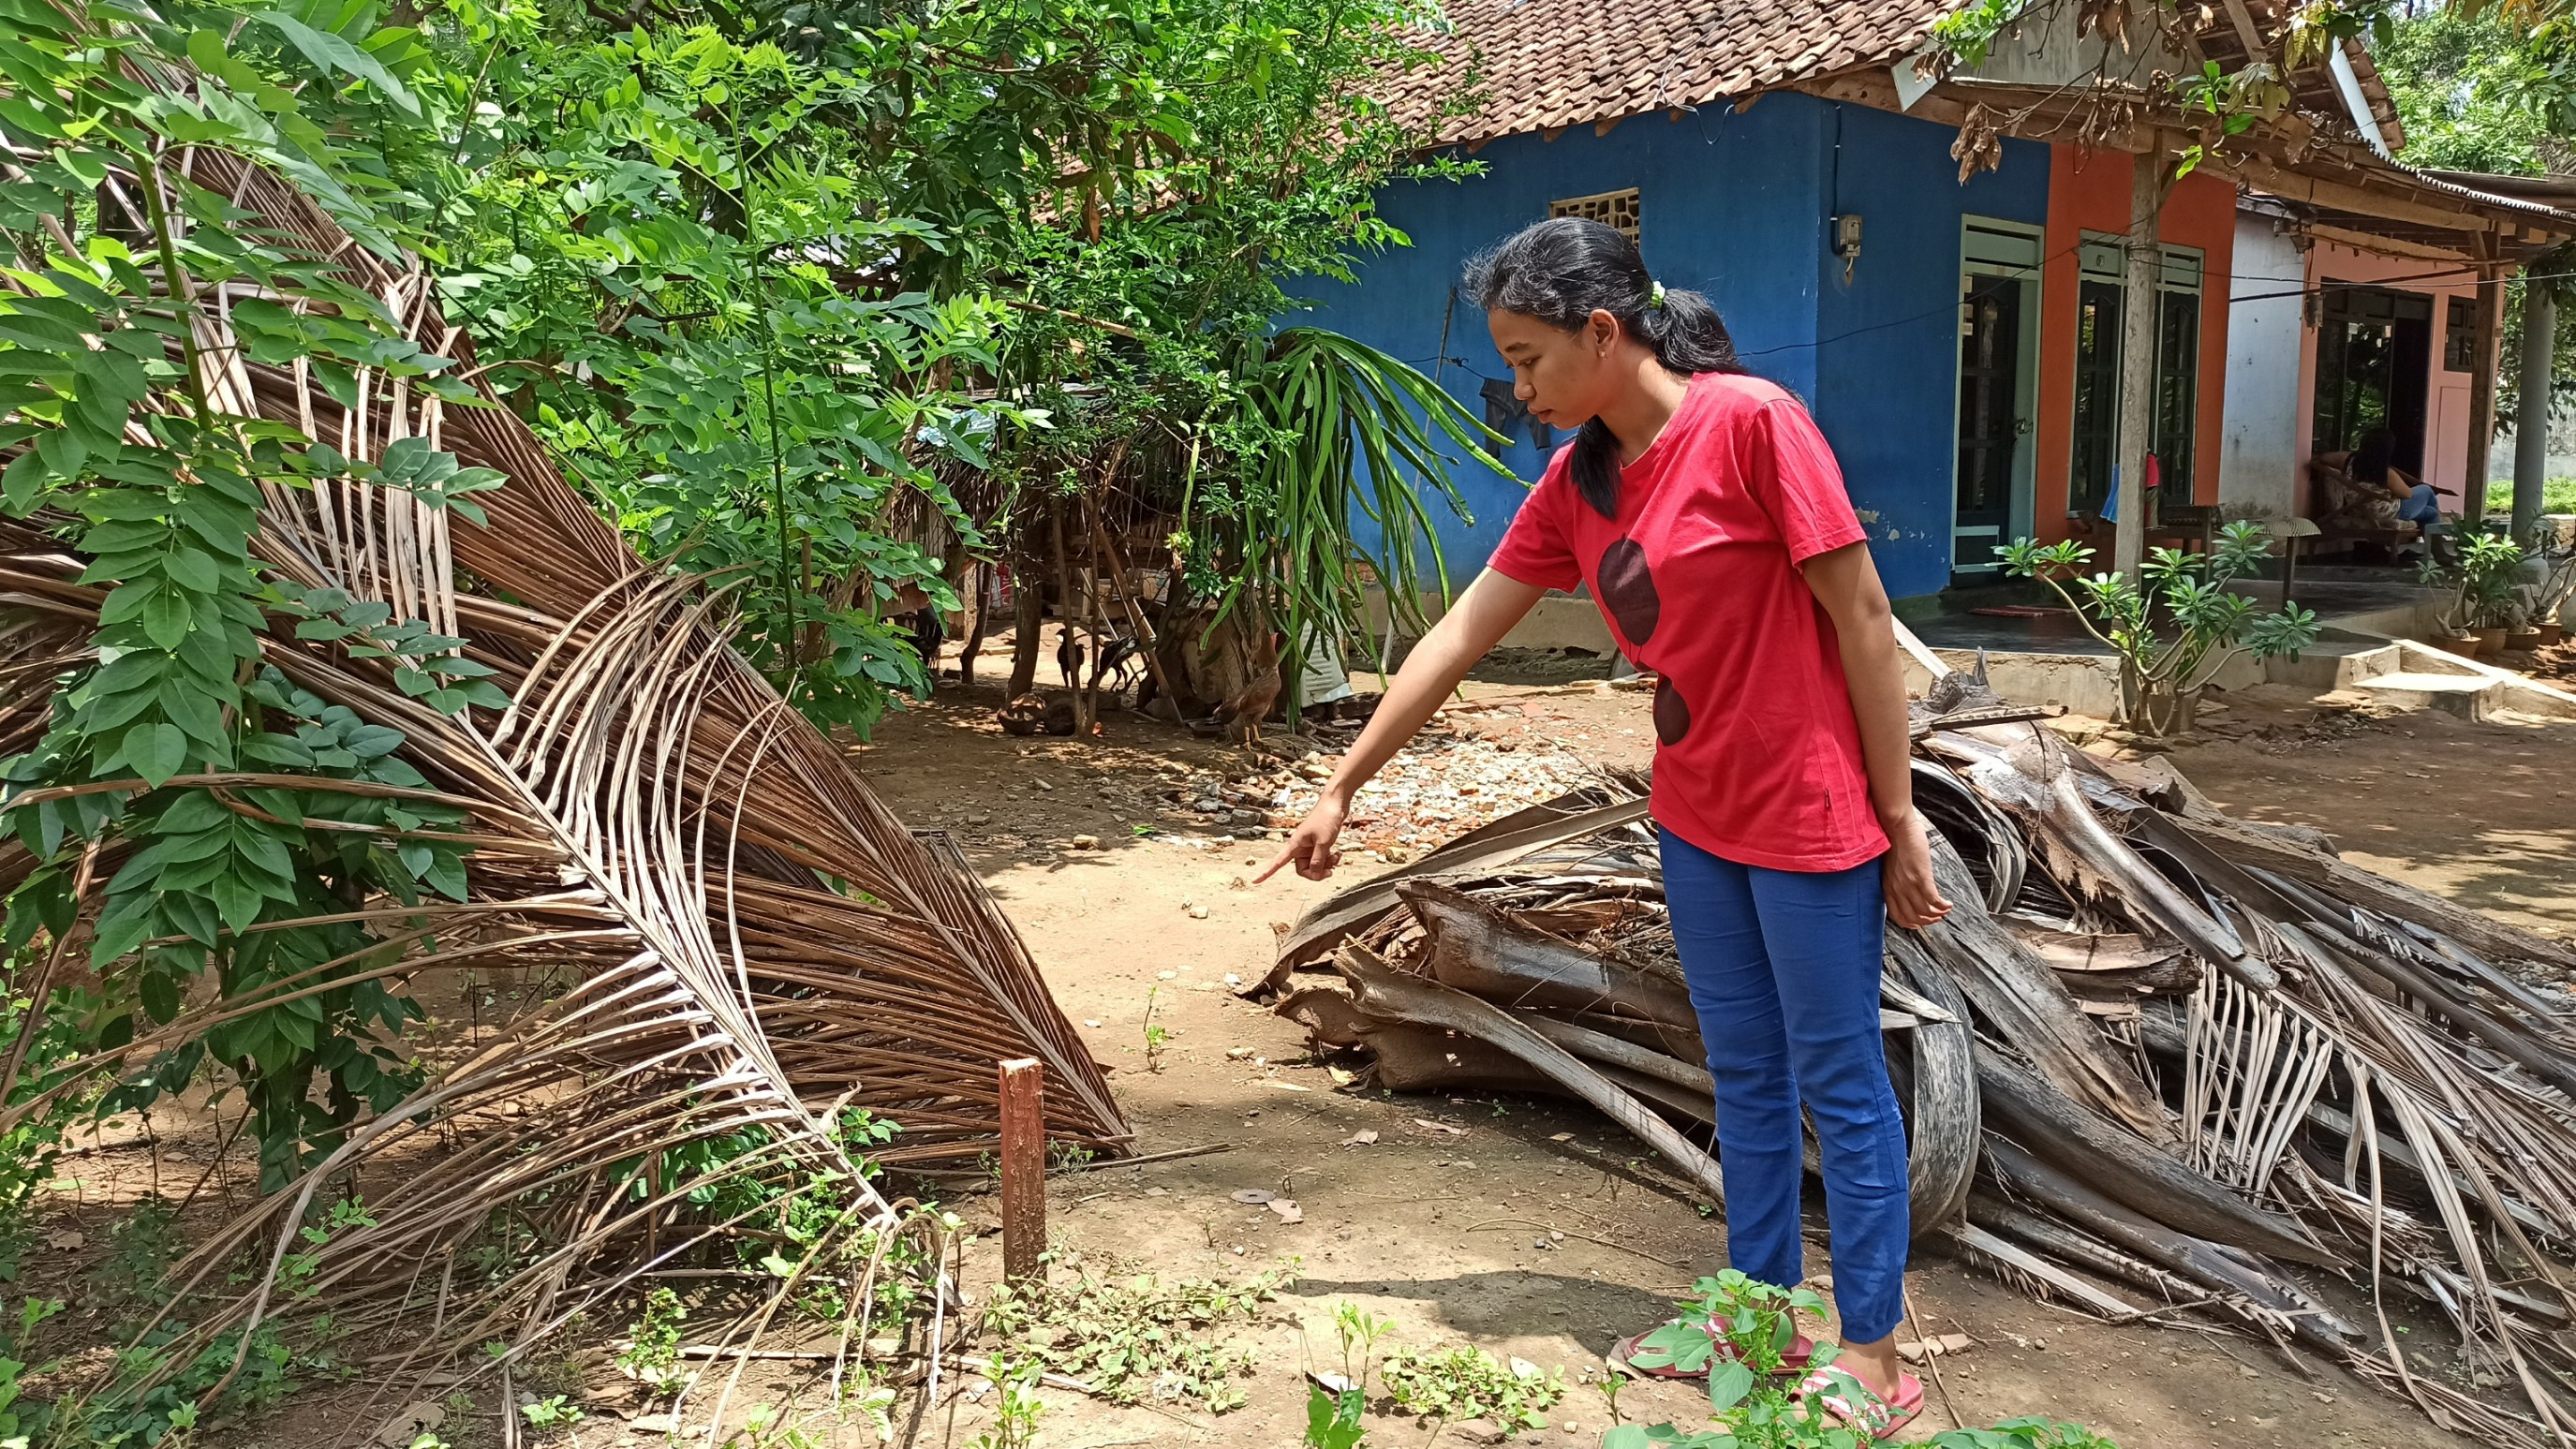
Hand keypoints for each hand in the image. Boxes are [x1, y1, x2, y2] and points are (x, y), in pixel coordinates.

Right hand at [1257, 794, 1347, 882]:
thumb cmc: (1326, 818)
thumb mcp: (1323, 842)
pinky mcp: (1318, 845)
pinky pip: (1322, 859)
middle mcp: (1300, 847)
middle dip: (1316, 873)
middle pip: (1303, 870)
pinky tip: (1338, 853)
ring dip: (1326, 865)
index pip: (1277, 862)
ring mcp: (1309, 847)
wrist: (1335, 803)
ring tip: (1336, 856)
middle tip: (1330, 871)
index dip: (1266, 872)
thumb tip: (1314, 875)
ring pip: (1314, 865)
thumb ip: (1317, 860)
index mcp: (1294, 845)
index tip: (1255, 881)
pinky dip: (1330, 859)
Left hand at [1880, 809, 1952, 928]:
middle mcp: (1896, 889)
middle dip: (1928, 921)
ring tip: (1945, 910)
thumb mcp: (1890, 868)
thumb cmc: (1894, 843)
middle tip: (1938, 917)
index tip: (1921, 923)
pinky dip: (1943, 906)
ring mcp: (1908, 884)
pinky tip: (1949, 904)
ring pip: (1925, 912)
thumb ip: (1896, 881)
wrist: (1895, 826)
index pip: (1897, 916)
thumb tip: (1907, 890)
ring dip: (1938, 915)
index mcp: (1888, 888)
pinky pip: (1934, 900)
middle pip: (1913, 918)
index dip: (1911, 924)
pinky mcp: (1921, 876)